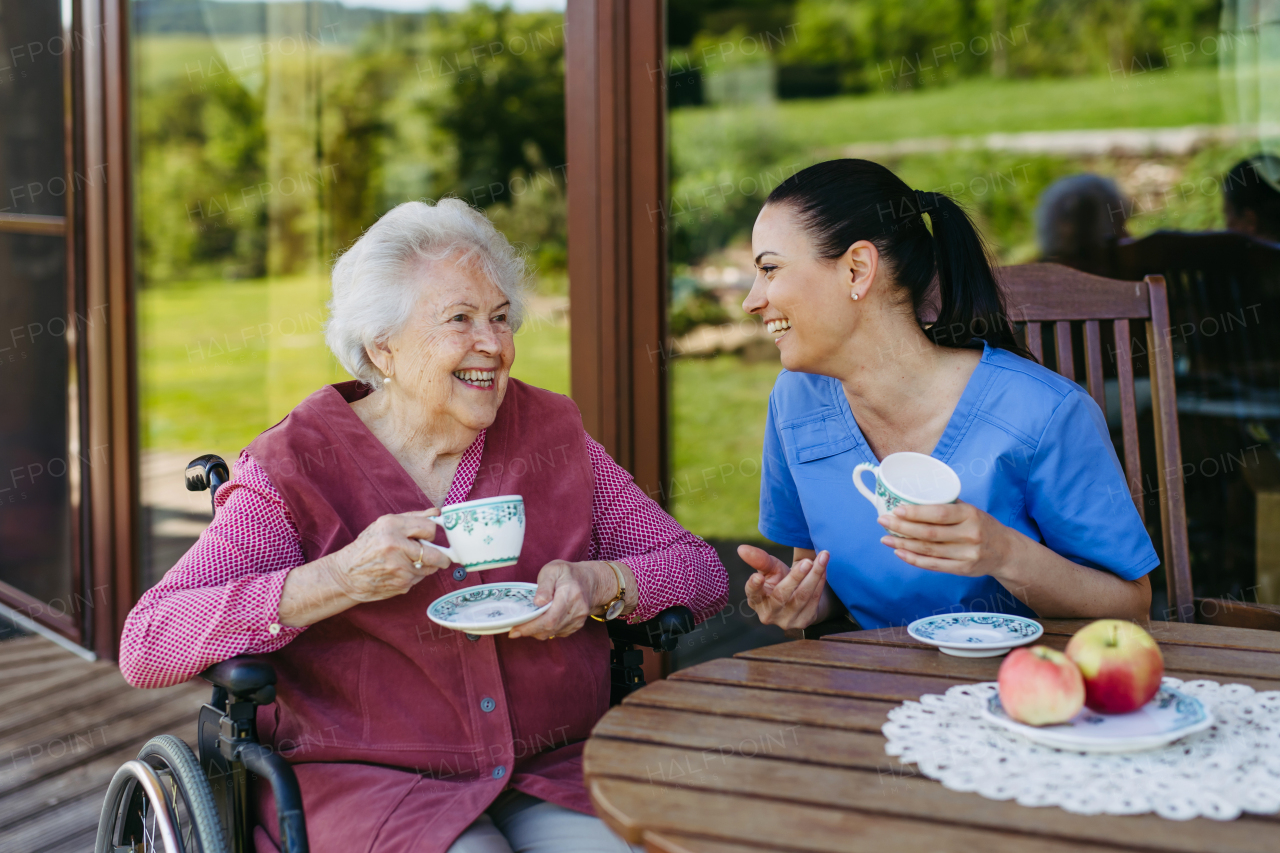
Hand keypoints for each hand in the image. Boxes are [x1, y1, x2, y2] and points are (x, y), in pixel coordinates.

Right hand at [325, 509, 446, 602]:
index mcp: (391, 526)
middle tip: (442, 557)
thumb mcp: (384, 525)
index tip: (431, 536)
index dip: (432, 533)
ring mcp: (399, 568)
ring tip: (408, 562)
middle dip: (442, 556)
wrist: (346, 574)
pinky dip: (414, 575)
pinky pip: (419, 579)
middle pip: (435, 553)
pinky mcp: (401, 584)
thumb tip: (436, 512)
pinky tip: (399, 571)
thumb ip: (412, 518)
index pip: (429, 528)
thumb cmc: (367, 547)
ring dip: (425, 565)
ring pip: (429, 568)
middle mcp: (395, 546)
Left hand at [508, 560, 614, 640]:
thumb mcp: (553, 569)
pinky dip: (546, 630)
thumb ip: (544, 586)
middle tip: (514, 629)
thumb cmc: (568, 573)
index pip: (549, 618)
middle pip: (550, 628)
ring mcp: (578, 619)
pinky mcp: (577, 625)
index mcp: (570, 594)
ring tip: (525, 623)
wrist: (589, 580)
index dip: (531, 627)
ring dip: (536, 631)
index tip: (514, 630)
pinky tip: (539, 622)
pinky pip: (557, 633)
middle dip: (529, 631)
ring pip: (553, 633)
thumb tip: (537, 603)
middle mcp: (577, 609)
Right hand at [739, 545, 830, 630]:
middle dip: (795, 577)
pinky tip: (824, 569)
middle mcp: (768, 614)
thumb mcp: (770, 569)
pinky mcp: (803, 622)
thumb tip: (741, 548)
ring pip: (802, 597)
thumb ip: (759, 559)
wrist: (800, 599)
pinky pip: (813, 600)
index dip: (754, 586)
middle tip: (807, 561)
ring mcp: (786, 621)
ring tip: (822, 558)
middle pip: (781, 595)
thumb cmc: (780, 580)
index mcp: (755, 600)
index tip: (758, 576)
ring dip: (814, 576)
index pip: (753, 592)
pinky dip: (820, 583)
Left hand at [878, 501, 1014, 577]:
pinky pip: (933, 565)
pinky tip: (899, 552)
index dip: (916, 513)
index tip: (896, 509)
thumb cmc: (982, 525)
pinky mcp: (962, 569)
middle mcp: (969, 534)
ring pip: (928, 550)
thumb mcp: (971, 510)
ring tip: (885, 538)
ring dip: (903, 544)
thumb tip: (912, 496)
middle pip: (929, 533)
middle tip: (883, 521)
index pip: (939, 513)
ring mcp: (966, 554)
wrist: (1006, 551)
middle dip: (902, 527)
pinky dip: (913, 559)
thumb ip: (946, 504)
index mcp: (970, 515)